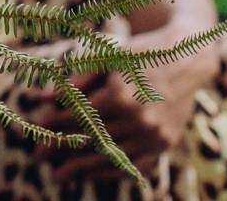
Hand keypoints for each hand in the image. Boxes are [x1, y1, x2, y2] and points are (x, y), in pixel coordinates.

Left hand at [35, 62, 204, 182]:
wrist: (188, 58)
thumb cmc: (142, 52)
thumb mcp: (107, 57)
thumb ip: (76, 79)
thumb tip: (43, 98)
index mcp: (120, 96)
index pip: (78, 116)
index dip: (55, 124)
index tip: (37, 129)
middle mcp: (138, 120)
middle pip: (91, 140)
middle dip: (62, 150)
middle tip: (37, 159)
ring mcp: (154, 135)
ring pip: (111, 157)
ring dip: (83, 167)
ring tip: (60, 175)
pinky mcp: (166, 143)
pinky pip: (136, 166)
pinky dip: (113, 171)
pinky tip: (92, 173)